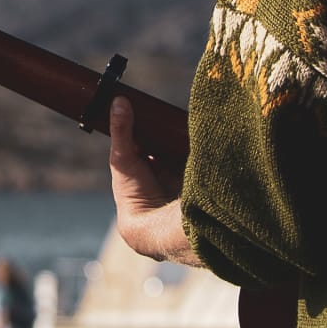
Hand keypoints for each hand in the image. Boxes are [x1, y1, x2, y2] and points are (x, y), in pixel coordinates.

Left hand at [106, 97, 200, 267]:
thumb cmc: (132, 195)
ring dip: (187, 140)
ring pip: (183, 152)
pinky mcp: (196, 180)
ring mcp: (179, 177)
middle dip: (171, 133)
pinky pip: (199, 160)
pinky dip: (202, 150)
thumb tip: (118, 100)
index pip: (148, 139)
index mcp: (142, 166)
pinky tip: (208, 134)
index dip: (152, 125)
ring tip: (195, 120)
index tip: (156, 106)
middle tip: (177, 112)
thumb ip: (122, 131)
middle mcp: (160, 172)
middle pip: (167, 145)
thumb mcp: (123, 158)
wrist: (157, 227)